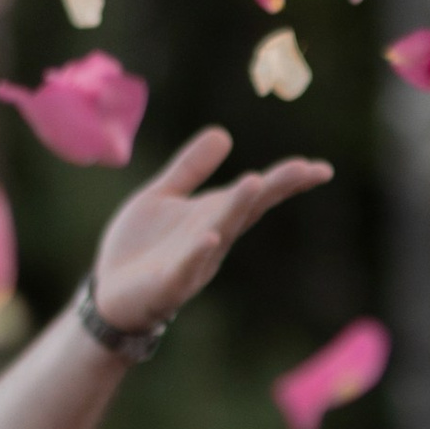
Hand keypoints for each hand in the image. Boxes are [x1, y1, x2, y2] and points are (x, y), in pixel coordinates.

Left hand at [89, 131, 332, 332]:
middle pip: (248, 208)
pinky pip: (187, 267)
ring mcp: (194, 261)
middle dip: (275, 188)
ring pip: (221, 231)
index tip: (319, 168)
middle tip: (305, 169)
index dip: (285, 180)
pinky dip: (200, 252)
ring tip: (255, 181)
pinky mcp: (168, 283)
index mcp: (213, 215)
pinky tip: (210, 236)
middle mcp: (213, 237)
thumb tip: (224, 133)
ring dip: (238, 207)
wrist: (110, 294)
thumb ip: (191, 168)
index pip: (256, 195)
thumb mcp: (163, 195)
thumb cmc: (140, 247)